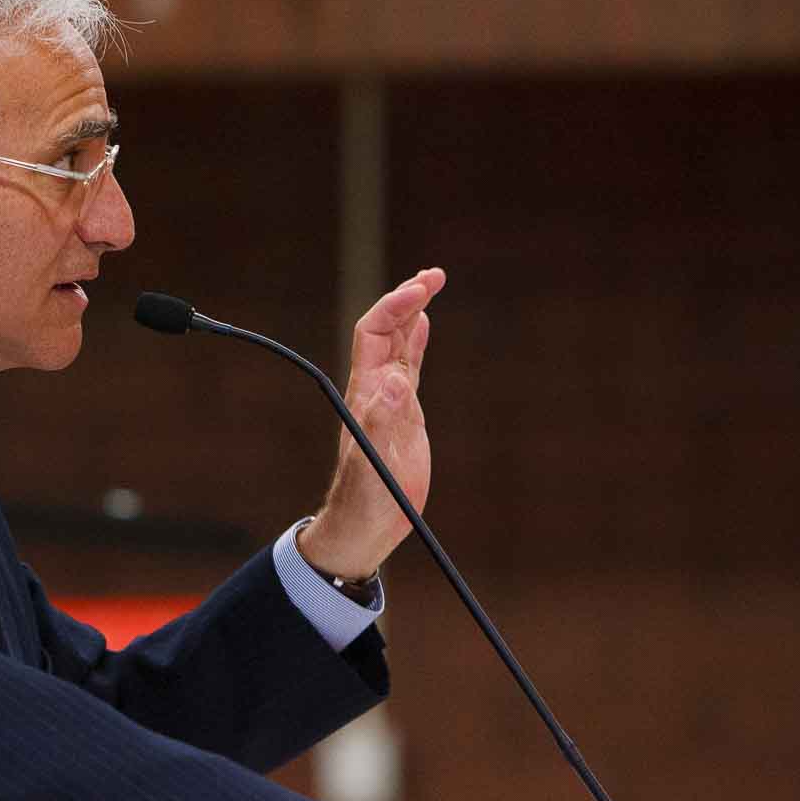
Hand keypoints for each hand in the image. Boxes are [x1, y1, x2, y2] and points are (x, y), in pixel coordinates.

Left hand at [297, 268, 444, 580]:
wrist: (365, 525)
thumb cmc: (366, 500)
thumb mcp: (375, 464)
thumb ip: (384, 424)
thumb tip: (397, 382)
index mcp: (366, 393)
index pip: (375, 333)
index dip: (395, 306)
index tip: (422, 289)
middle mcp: (376, 389)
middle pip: (387, 329)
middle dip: (407, 298)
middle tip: (435, 275)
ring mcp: (391, 399)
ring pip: (400, 343)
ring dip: (413, 312)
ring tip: (431, 283)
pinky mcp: (405, 414)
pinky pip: (411, 366)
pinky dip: (418, 342)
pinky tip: (425, 325)